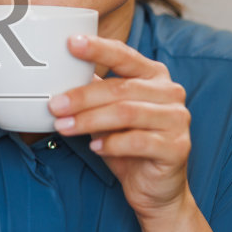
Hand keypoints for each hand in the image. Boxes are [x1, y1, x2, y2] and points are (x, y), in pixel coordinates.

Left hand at [47, 34, 192, 222]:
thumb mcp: (107, 114)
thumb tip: (58, 74)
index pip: (124, 56)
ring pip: (126, 113)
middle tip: (54, 105)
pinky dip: (111, 143)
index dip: (98, 48)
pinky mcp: (177, 147)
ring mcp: (177, 119)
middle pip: (120, 88)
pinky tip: (95, 147)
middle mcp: (171, 93)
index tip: (71, 43)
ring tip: (64, 126)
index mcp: (154, 76)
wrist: (156, 188)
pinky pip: (138, 141)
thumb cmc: (130, 145)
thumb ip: (93, 91)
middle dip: (82, 96)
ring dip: (89, 120)